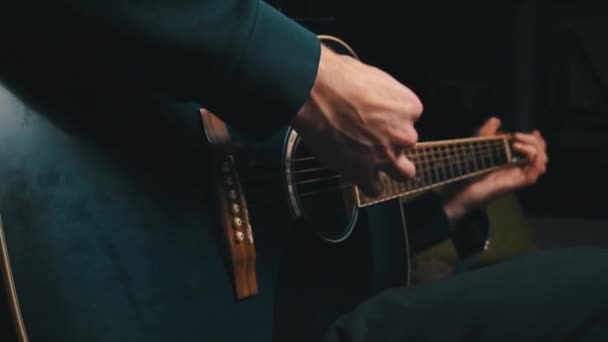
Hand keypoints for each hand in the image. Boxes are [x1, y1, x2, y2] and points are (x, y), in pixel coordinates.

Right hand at [292, 45, 421, 196]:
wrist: (314, 92)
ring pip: (403, 173)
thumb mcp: (374, 76)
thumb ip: (384, 95)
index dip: (392, 117)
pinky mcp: (363, 172)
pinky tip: (359, 174)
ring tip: (373, 161)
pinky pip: (375, 188)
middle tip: (372, 135)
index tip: (377, 116)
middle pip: (406, 143)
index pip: (410, 118)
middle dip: (392, 141)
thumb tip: (377, 99)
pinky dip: (368, 183)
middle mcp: (403, 134)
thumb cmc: (338, 78)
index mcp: (409, 107)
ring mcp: (385, 156)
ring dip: (390, 168)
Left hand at [441, 117, 547, 221]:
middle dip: (536, 142)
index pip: (534, 152)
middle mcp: (517, 170)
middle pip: (541, 157)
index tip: (534, 131)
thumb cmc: (469, 172)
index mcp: (512, 163)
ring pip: (540, 164)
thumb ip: (487, 132)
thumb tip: (496, 120)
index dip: (538, 142)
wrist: (460, 190)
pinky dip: (532, 159)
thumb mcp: (479, 146)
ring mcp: (517, 178)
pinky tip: (518, 148)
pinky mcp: (515, 184)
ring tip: (517, 141)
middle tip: (519, 135)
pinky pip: (533, 173)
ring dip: (535, 149)